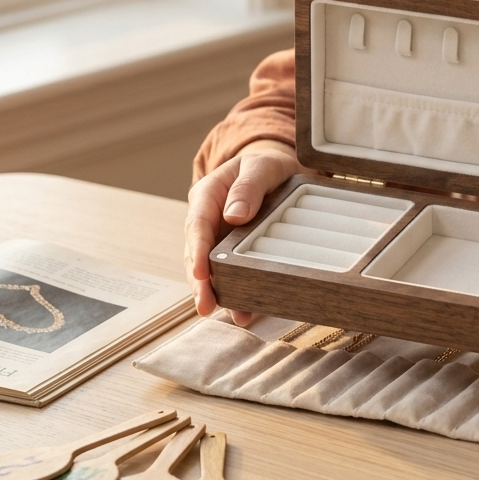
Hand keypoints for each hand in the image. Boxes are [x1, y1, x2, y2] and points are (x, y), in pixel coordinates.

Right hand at [184, 140, 300, 324]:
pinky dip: (239, 292)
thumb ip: (248, 187)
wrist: (281, 169)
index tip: (200, 272)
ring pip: (212, 269)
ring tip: (236, 315)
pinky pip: (232, 273)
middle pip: (198, 254)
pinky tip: (248, 311)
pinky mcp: (234, 251)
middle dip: (201, 282)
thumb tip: (234, 215)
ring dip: (219, 292)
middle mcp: (209, 219)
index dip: (197, 251)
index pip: (197, 225)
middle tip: (206, 306)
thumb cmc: (267, 165)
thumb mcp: (261, 166)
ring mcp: (220, 238)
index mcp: (208, 195)